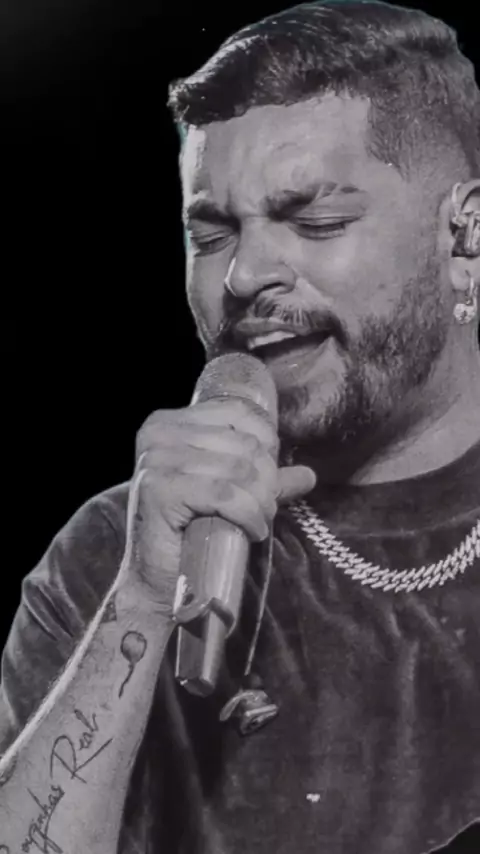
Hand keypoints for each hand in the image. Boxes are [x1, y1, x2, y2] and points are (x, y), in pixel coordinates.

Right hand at [119, 399, 315, 607]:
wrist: (156, 580)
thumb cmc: (190, 532)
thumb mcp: (231, 495)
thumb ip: (264, 478)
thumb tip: (309, 474)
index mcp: (170, 423)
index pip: (237, 412)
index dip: (266, 444)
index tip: (268, 478)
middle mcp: (159, 434)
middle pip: (243, 444)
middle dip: (266, 480)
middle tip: (265, 509)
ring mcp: (156, 461)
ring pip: (238, 469)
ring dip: (260, 502)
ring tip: (258, 521)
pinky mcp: (160, 491)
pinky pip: (224, 494)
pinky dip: (247, 515)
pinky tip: (251, 531)